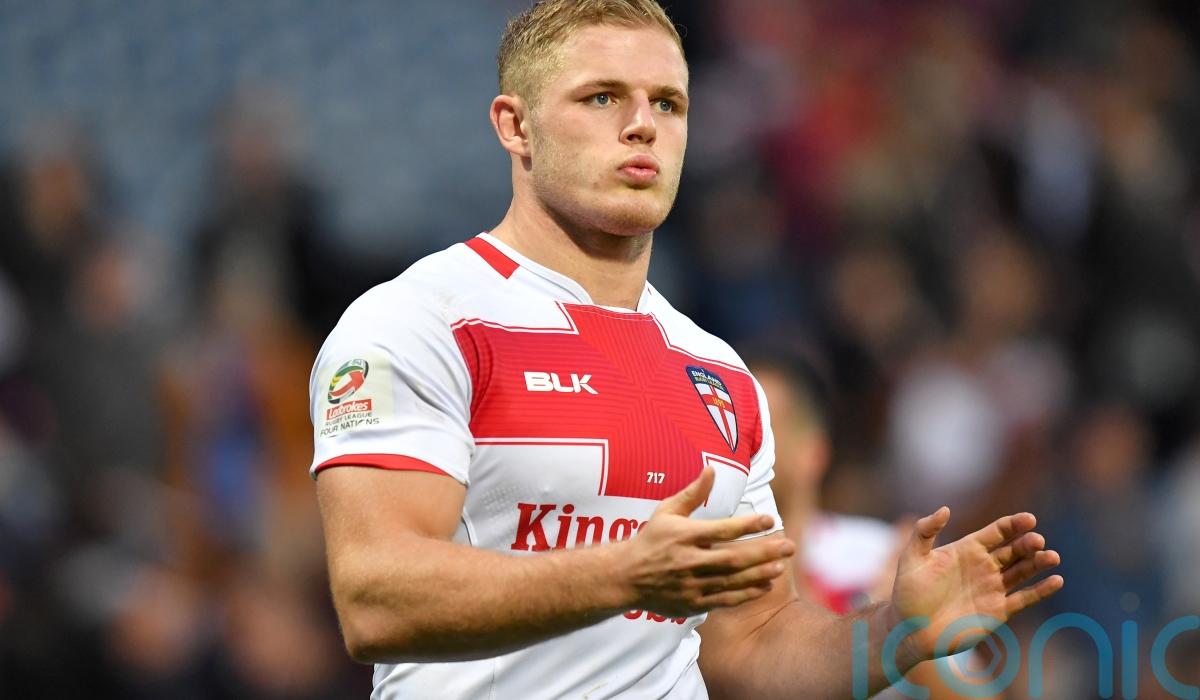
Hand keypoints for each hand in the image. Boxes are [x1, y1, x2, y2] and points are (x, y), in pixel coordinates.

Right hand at [619, 466, 794, 616]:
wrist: (626, 577)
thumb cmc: (650, 539)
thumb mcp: (666, 511)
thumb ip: (692, 493)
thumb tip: (711, 469)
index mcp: (684, 535)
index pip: (722, 529)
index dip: (748, 525)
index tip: (770, 519)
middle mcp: (690, 560)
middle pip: (734, 558)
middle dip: (764, 552)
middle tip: (789, 546)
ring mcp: (692, 584)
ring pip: (733, 580)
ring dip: (759, 573)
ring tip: (780, 566)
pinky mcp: (693, 602)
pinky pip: (725, 599)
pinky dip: (746, 593)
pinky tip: (764, 586)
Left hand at [889, 507, 1062, 662]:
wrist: (910, 629)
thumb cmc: (908, 592)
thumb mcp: (911, 557)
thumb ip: (925, 531)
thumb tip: (945, 508)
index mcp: (967, 549)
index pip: (997, 532)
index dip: (1013, 524)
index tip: (1029, 519)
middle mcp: (984, 566)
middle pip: (1013, 550)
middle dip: (1028, 544)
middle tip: (1037, 541)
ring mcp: (993, 588)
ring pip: (1023, 571)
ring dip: (1039, 563)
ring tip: (1052, 557)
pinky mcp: (998, 611)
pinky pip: (1024, 598)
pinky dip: (1041, 590)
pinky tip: (1056, 581)